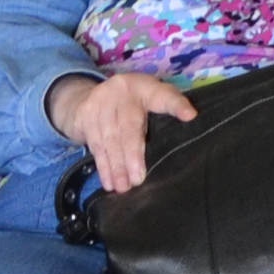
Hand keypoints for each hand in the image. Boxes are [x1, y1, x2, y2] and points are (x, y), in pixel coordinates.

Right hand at [57, 71, 200, 193]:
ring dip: (115, 166)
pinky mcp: (84, 115)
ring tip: (123, 187)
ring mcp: (100, 101)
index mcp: (146, 87)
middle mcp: (122, 90)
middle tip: (137, 179)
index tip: (189, 116)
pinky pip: (94, 145)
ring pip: (108, 138)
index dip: (176, 105)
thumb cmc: (130, 105)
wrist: (88, 96)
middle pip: (128, 125)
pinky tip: (108, 182)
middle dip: (132, 154)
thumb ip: (167, 112)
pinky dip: (102, 166)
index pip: (163, 95)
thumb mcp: (150, 102)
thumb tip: (189, 126)